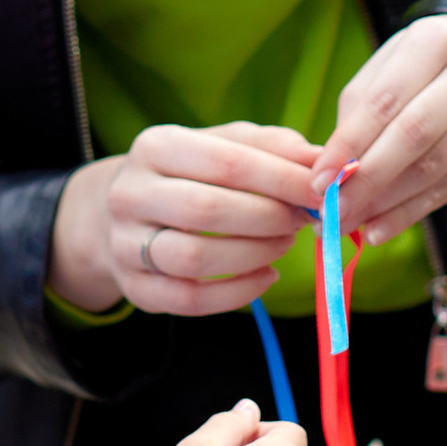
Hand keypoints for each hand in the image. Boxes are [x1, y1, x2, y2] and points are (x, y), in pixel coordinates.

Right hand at [48, 122, 319, 318]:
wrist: (124, 213)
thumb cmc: (191, 173)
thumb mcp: (224, 145)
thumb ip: (272, 147)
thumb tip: (322, 160)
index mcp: (154, 146)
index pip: (227, 161)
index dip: (282, 179)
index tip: (321, 192)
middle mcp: (130, 193)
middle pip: (207, 210)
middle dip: (269, 217)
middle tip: (303, 220)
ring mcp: (125, 244)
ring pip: (195, 258)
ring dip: (254, 254)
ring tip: (284, 244)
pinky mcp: (133, 287)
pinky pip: (190, 300)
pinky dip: (238, 292)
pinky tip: (266, 276)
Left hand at [319, 15, 446, 245]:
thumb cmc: (424, 65)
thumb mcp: (389, 65)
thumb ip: (359, 111)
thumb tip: (331, 172)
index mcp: (438, 39)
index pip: (386, 101)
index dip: (349, 144)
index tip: (319, 180)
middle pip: (414, 135)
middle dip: (367, 180)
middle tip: (332, 211)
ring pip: (435, 167)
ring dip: (387, 203)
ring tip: (351, 223)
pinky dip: (412, 211)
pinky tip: (381, 227)